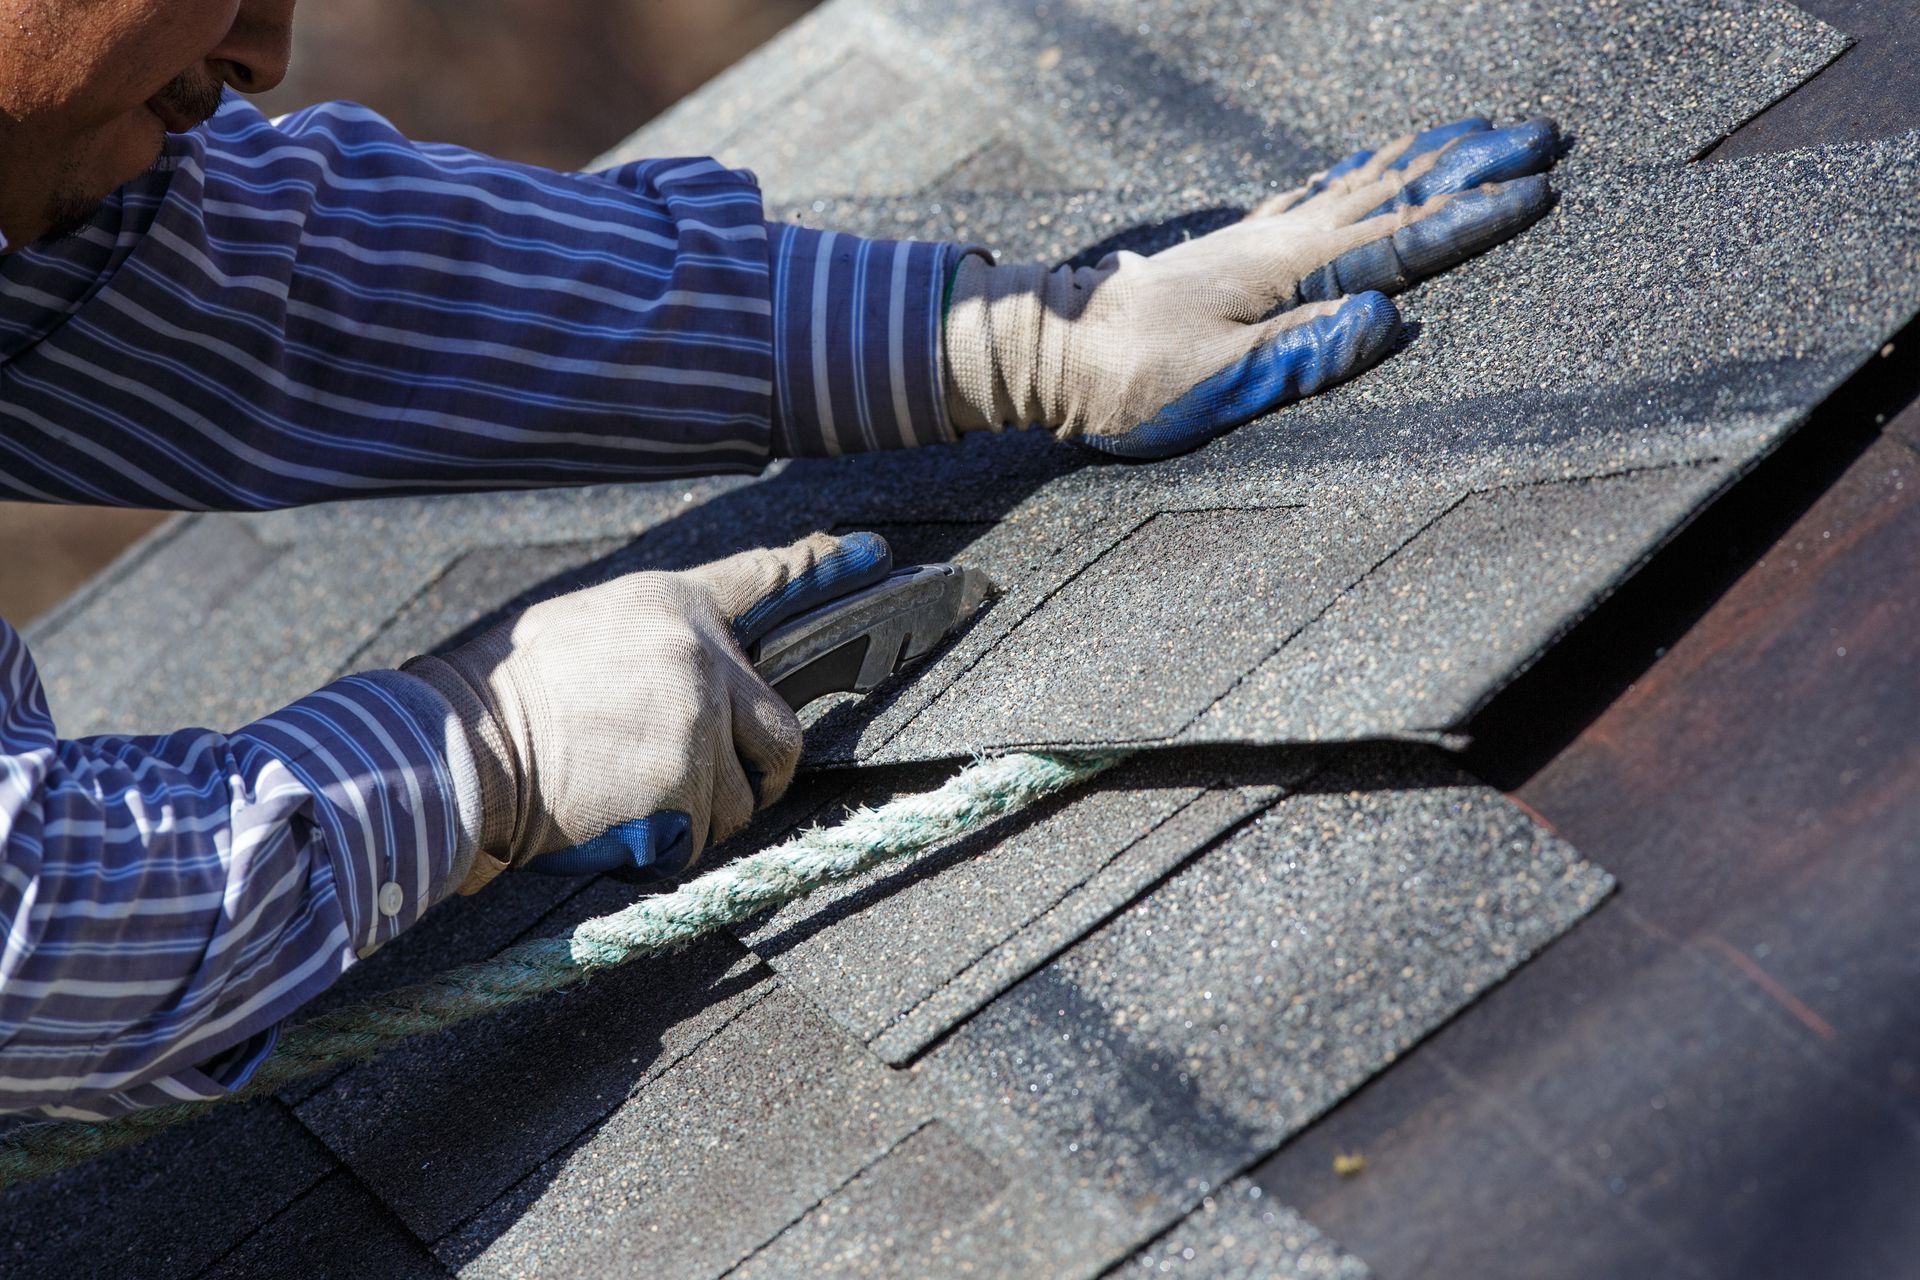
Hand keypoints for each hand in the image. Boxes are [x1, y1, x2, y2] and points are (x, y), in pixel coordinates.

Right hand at [405, 532, 893, 892]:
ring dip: (706, 813)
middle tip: (713, 784)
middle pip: (783, 729)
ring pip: (745, 795)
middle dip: (760, 770)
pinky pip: (707, 834)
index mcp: (670, 605)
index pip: (764, 578)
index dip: (819, 568)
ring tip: (638, 799)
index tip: (872, 554)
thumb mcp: (588, 628)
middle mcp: (698, 656)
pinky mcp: (685, 783)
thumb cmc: (513, 695)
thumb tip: (703, 663)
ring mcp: (696, 721)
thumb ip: (658, 639)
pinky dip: (674, 844)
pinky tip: (624, 820)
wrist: (460, 749)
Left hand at [943, 117, 1560, 457]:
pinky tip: (1379, 162)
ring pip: (1363, 181)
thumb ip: (1301, 353)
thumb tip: (1387, 322)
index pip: (1400, 239)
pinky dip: (1366, 169)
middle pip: (1396, 192)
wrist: (1054, 349)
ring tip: (1485, 130)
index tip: (1540, 190)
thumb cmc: (1131, 380)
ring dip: (1429, 156)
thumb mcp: (1216, 383)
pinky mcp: (1240, 245)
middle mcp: (1279, 239)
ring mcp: (1259, 236)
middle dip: (1475, 163)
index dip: (1473, 216)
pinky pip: (1322, 191)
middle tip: (1546, 134)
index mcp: (1286, 271)